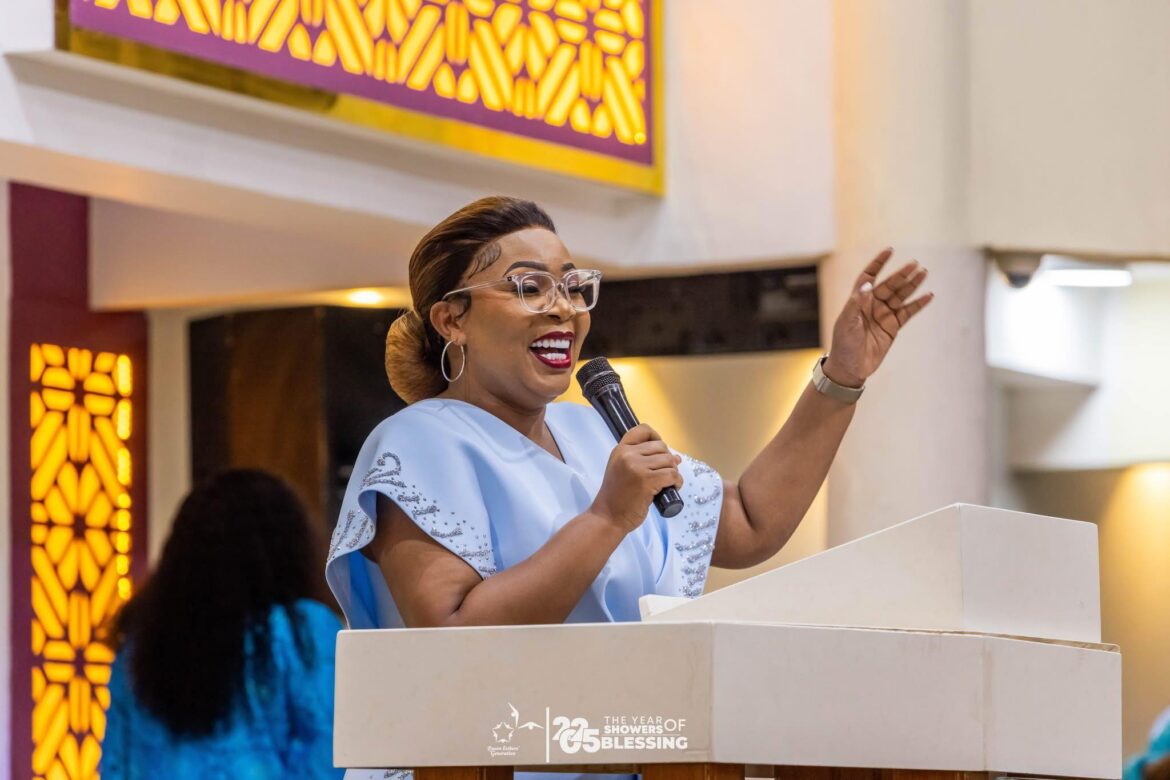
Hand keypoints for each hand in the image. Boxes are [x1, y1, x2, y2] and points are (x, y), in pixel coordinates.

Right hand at [591, 424, 683, 533]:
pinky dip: (677, 481)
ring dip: (673, 472)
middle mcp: (628, 454)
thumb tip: (674, 457)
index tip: (659, 452)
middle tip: (664, 473)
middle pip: (661, 446)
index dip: (656, 437)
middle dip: (667, 459)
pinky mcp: (647, 480)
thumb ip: (640, 459)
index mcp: (620, 450)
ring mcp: (637, 467)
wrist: (608, 517)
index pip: (643, 430)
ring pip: (669, 460)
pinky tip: (672, 487)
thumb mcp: (621, 470)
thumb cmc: (616, 497)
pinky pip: (672, 474)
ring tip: (668, 482)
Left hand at [824, 248, 933, 386]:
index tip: (890, 251)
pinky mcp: (893, 328)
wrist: (850, 367)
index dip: (878, 263)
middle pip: (889, 285)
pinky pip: (908, 313)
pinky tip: (928, 296)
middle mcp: (872, 305)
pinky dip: (918, 304)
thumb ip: (856, 302)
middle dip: (901, 274)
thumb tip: (868, 283)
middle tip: (915, 264)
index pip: (869, 275)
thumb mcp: (846, 322)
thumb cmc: (843, 343)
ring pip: (900, 296)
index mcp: (858, 300)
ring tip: (924, 273)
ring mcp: (884, 315)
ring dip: (912, 285)